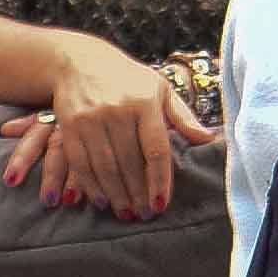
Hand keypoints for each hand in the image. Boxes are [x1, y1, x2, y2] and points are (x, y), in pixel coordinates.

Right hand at [2, 36, 209, 217]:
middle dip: (138, 194)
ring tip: (125, 213)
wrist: (80, 62)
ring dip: (116, 195)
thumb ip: (183, 116)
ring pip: (105, 167)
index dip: (159, 181)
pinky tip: (101, 200)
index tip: (161, 204)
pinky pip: (80, 162)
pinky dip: (91, 185)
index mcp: (145, 102)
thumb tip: (208, 138)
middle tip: (144, 215)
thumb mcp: (159, 90)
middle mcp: (118, 110)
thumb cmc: (128, 79)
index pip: (156, 150)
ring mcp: (91, 118)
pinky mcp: (69, 124)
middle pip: (130, 163)